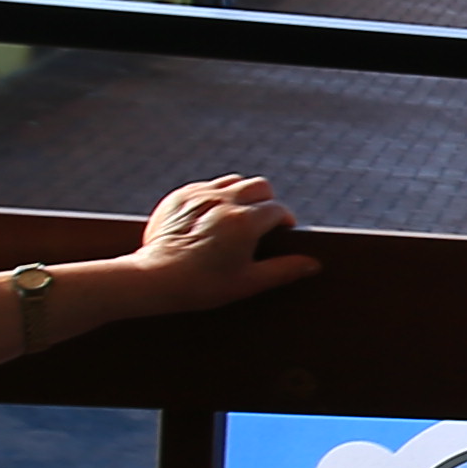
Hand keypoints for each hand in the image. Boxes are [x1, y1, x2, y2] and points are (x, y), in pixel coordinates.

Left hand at [107, 176, 317, 318]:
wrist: (153, 279)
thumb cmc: (202, 285)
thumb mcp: (247, 282)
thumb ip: (283, 270)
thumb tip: (313, 264)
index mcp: (244, 221)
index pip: (277, 209)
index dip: (284, 221)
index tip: (283, 233)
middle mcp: (224, 201)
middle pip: (259, 186)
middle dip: (267, 202)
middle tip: (262, 223)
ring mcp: (199, 195)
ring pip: (233, 181)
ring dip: (242, 195)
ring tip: (238, 218)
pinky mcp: (179, 196)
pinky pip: (206, 186)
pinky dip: (215, 197)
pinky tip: (211, 218)